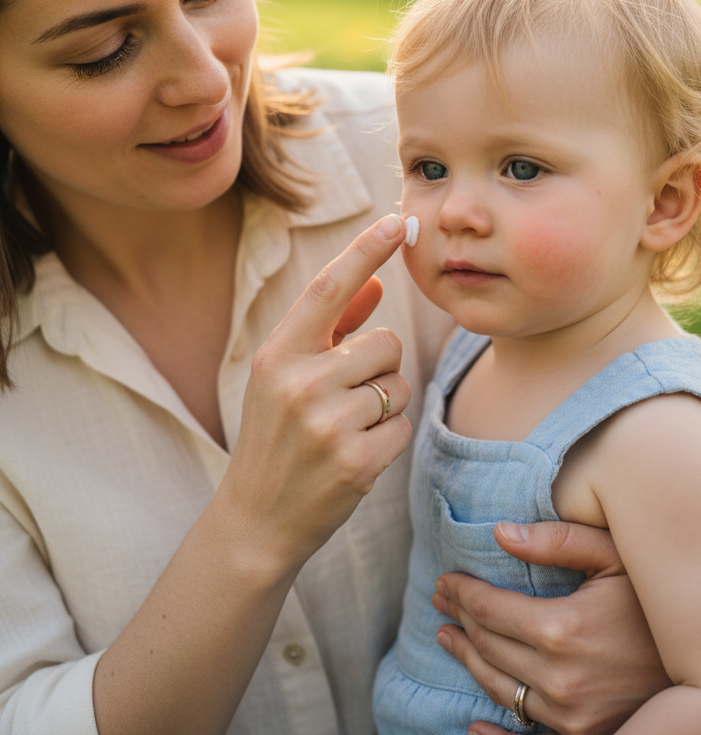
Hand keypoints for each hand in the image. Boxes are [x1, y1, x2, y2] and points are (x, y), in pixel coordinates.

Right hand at [219, 214, 412, 577]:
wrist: (255, 520)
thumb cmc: (276, 436)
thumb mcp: (286, 375)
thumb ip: (332, 328)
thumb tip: (376, 282)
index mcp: (278, 354)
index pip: (327, 288)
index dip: (365, 250)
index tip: (398, 221)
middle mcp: (299, 383)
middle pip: (386, 342)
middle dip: (380, 365)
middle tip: (346, 397)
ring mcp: (327, 425)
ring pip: (399, 385)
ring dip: (385, 404)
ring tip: (346, 428)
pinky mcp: (356, 463)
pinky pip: (403, 426)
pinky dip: (388, 439)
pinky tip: (355, 455)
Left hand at [433, 520, 671, 734]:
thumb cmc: (660, 599)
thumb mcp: (615, 556)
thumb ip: (558, 541)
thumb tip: (499, 533)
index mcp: (561, 630)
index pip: (488, 610)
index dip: (461, 592)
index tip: (445, 579)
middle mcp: (560, 680)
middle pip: (487, 646)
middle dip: (459, 619)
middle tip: (442, 600)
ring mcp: (571, 717)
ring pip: (498, 688)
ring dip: (468, 660)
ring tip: (450, 637)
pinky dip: (492, 734)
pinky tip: (473, 725)